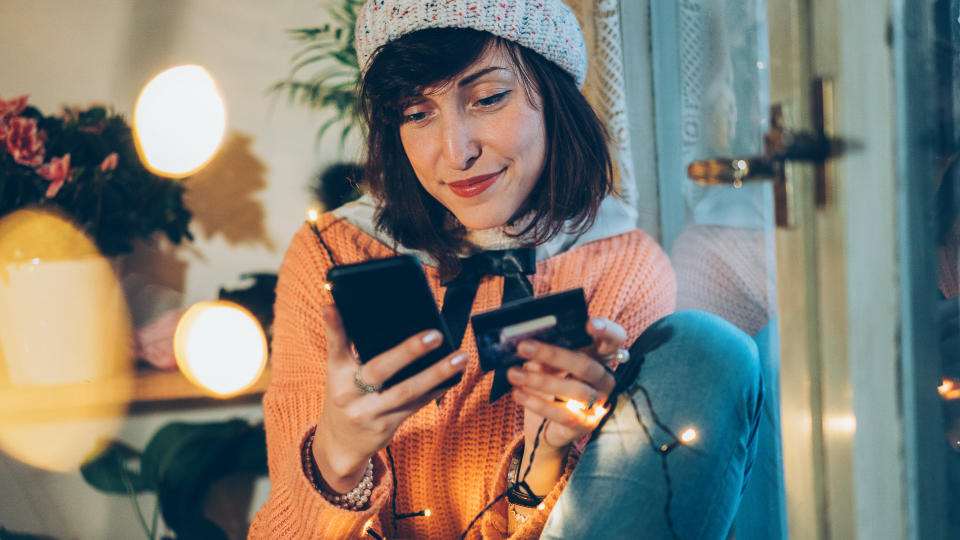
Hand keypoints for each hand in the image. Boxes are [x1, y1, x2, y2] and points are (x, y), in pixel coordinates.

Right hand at [313, 304, 466, 491]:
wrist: (339, 444)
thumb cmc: (347, 395)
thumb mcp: (341, 374)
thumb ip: (355, 350)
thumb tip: (390, 320)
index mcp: (335, 372)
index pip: (335, 344)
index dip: (333, 324)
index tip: (332, 303)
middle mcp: (348, 393)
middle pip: (380, 369)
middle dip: (409, 351)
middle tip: (435, 334)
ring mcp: (368, 412)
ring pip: (407, 390)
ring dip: (437, 373)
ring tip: (460, 357)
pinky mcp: (386, 427)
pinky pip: (416, 405)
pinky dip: (436, 390)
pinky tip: (453, 377)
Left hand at [507, 317, 623, 461]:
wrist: (546, 429)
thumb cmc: (549, 388)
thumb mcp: (547, 366)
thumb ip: (545, 353)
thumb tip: (526, 341)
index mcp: (599, 357)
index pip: (614, 340)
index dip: (606, 331)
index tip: (588, 324)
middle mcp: (604, 379)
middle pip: (586, 365)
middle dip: (553, 354)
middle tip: (523, 346)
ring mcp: (598, 404)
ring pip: (575, 390)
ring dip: (540, 380)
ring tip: (513, 373)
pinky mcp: (586, 424)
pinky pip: (564, 414)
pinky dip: (538, 403)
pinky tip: (518, 394)